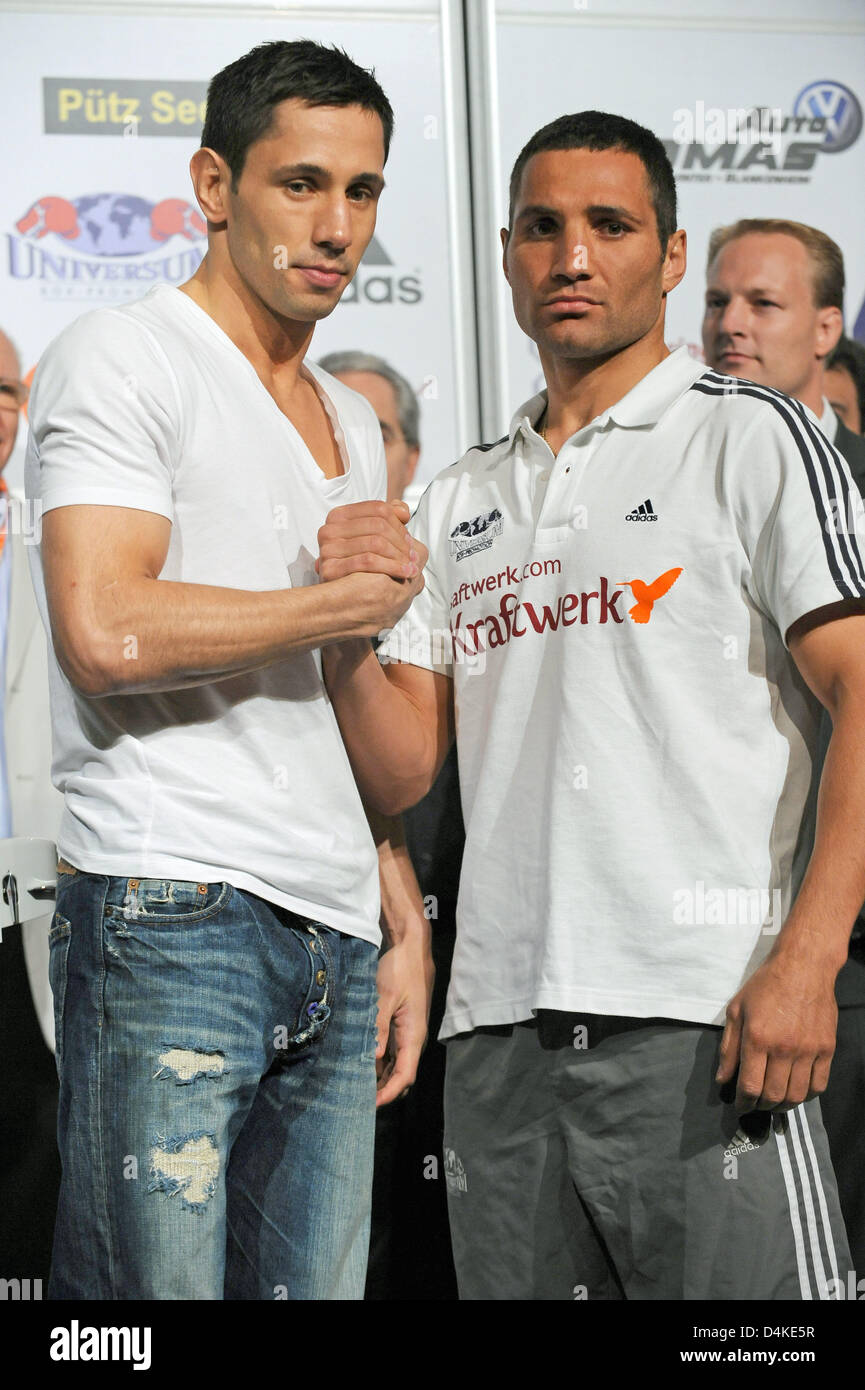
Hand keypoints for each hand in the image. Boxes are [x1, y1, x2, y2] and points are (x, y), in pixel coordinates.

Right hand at [316, 500, 427, 583]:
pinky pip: (367, 562)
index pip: (378, 509)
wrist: (340, 597)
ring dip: (399, 557)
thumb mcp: (373, 536)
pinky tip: (404, 574)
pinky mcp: (329, 568)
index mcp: (339, 516)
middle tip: (414, 557)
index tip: (410, 541)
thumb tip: (403, 511)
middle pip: (378, 525)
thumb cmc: (359, 562)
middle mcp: (329, 530)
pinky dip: (392, 567)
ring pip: (375, 543)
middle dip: (401, 542)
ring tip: (412, 567)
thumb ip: (389, 517)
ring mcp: (327, 549)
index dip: (399, 525)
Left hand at [374, 936, 434, 1106]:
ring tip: (355, 1088)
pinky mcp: (400, 1027)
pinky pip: (391, 1053)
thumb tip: (375, 1057)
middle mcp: (413, 1039)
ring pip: (395, 1066)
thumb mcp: (387, 995)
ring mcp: (407, 1034)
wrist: (411, 949)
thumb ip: (380, 1025)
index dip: (389, 1093)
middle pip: (401, 1076)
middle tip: (357, 1102)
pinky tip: (360, 1065)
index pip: (405, 1075)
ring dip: (380, 1079)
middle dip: (383, 1092)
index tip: (370, 1106)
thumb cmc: (401, 970)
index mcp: (413, 1034)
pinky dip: (378, 1064)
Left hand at [716, 949, 837, 1113]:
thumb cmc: (765, 985)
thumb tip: (723, 1079)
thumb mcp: (736, 1010)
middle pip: (773, 1095)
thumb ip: (729, 1048)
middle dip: (761, 1106)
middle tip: (756, 1104)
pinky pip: (818, 1085)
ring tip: (775, 1101)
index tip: (741, 1105)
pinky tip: (796, 1091)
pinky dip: (806, 1096)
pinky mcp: (826, 1049)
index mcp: (757, 1038)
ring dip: (783, 1106)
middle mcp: (784, 1048)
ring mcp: (808, 1050)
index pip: (750, 1086)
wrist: (803, 967)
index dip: (743, 1103)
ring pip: (796, 1095)